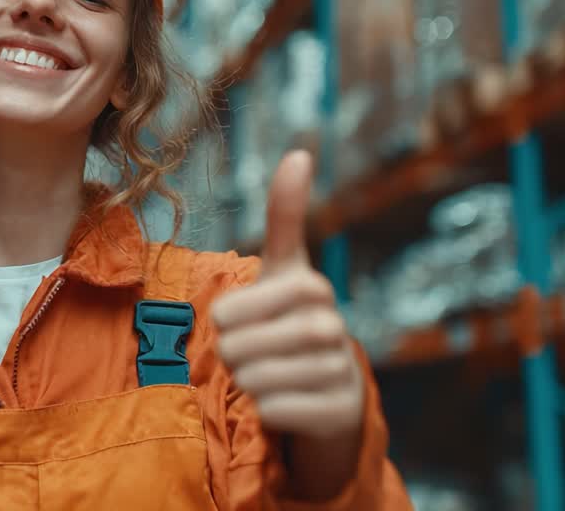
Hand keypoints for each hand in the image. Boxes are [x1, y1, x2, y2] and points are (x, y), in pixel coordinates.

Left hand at [212, 150, 363, 439]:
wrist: (332, 396)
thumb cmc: (293, 323)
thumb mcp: (285, 270)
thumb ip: (286, 215)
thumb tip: (300, 152)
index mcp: (310, 285)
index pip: (227, 311)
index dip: (224, 322)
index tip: (243, 321)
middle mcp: (330, 324)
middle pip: (232, 346)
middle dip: (233, 355)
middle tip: (258, 354)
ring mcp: (338, 368)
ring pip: (251, 379)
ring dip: (249, 383)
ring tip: (273, 376)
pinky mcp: (339, 411)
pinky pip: (271, 411)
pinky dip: (268, 412)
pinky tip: (289, 403)